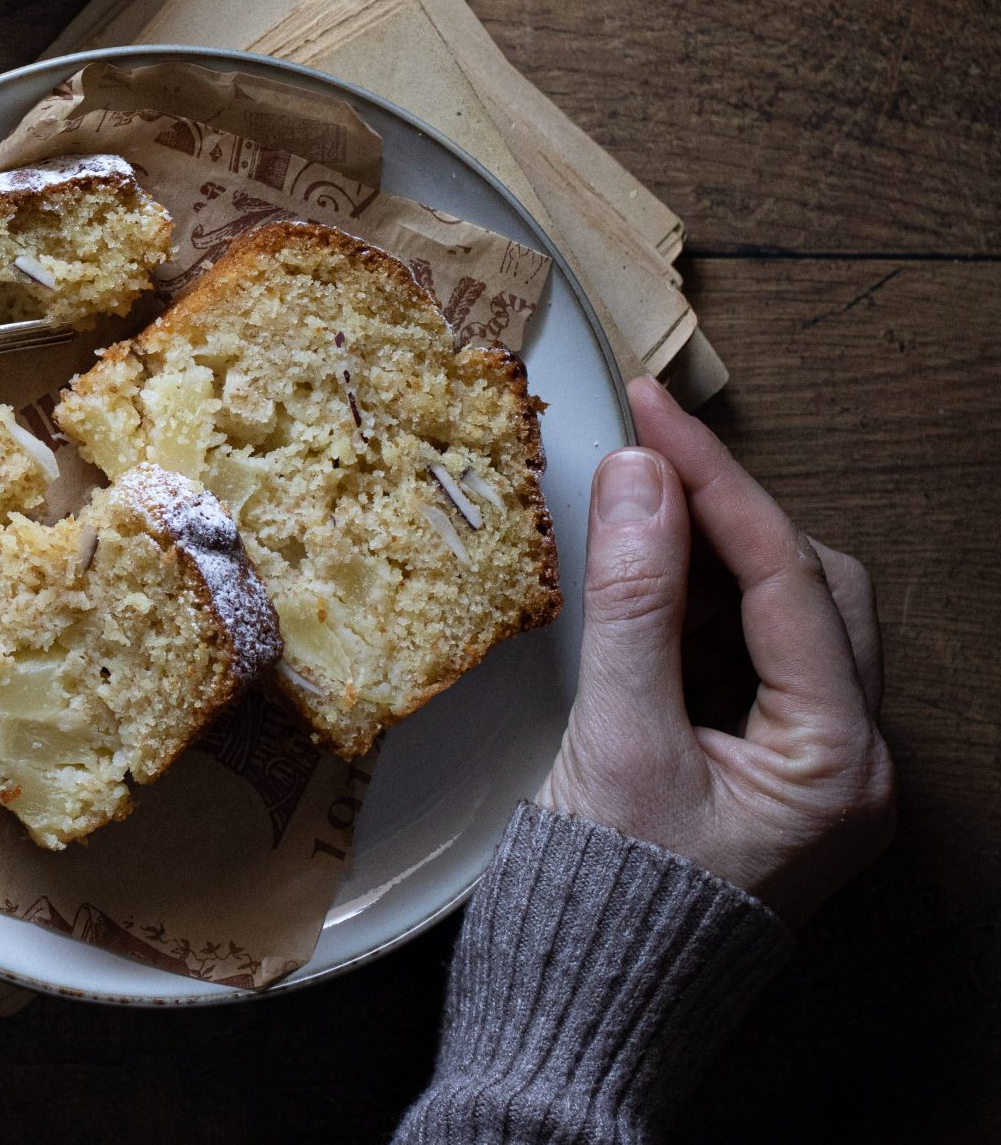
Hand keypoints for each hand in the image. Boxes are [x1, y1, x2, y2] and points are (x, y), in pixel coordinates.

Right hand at [538, 376, 893, 922]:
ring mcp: (812, 774)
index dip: (715, 481)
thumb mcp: (615, 742)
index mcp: (837, 761)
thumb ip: (632, 604)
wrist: (581, 1020)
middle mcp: (849, 764)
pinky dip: (696, 617)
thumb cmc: (603, 906)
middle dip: (730, 520)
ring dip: (712, 566)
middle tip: (641, 466)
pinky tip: (638, 601)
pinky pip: (749, 664)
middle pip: (815, 590)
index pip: (785, 578)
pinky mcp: (766, 779)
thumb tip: (642, 479)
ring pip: (787, 622)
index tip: (653, 410)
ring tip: (628, 532)